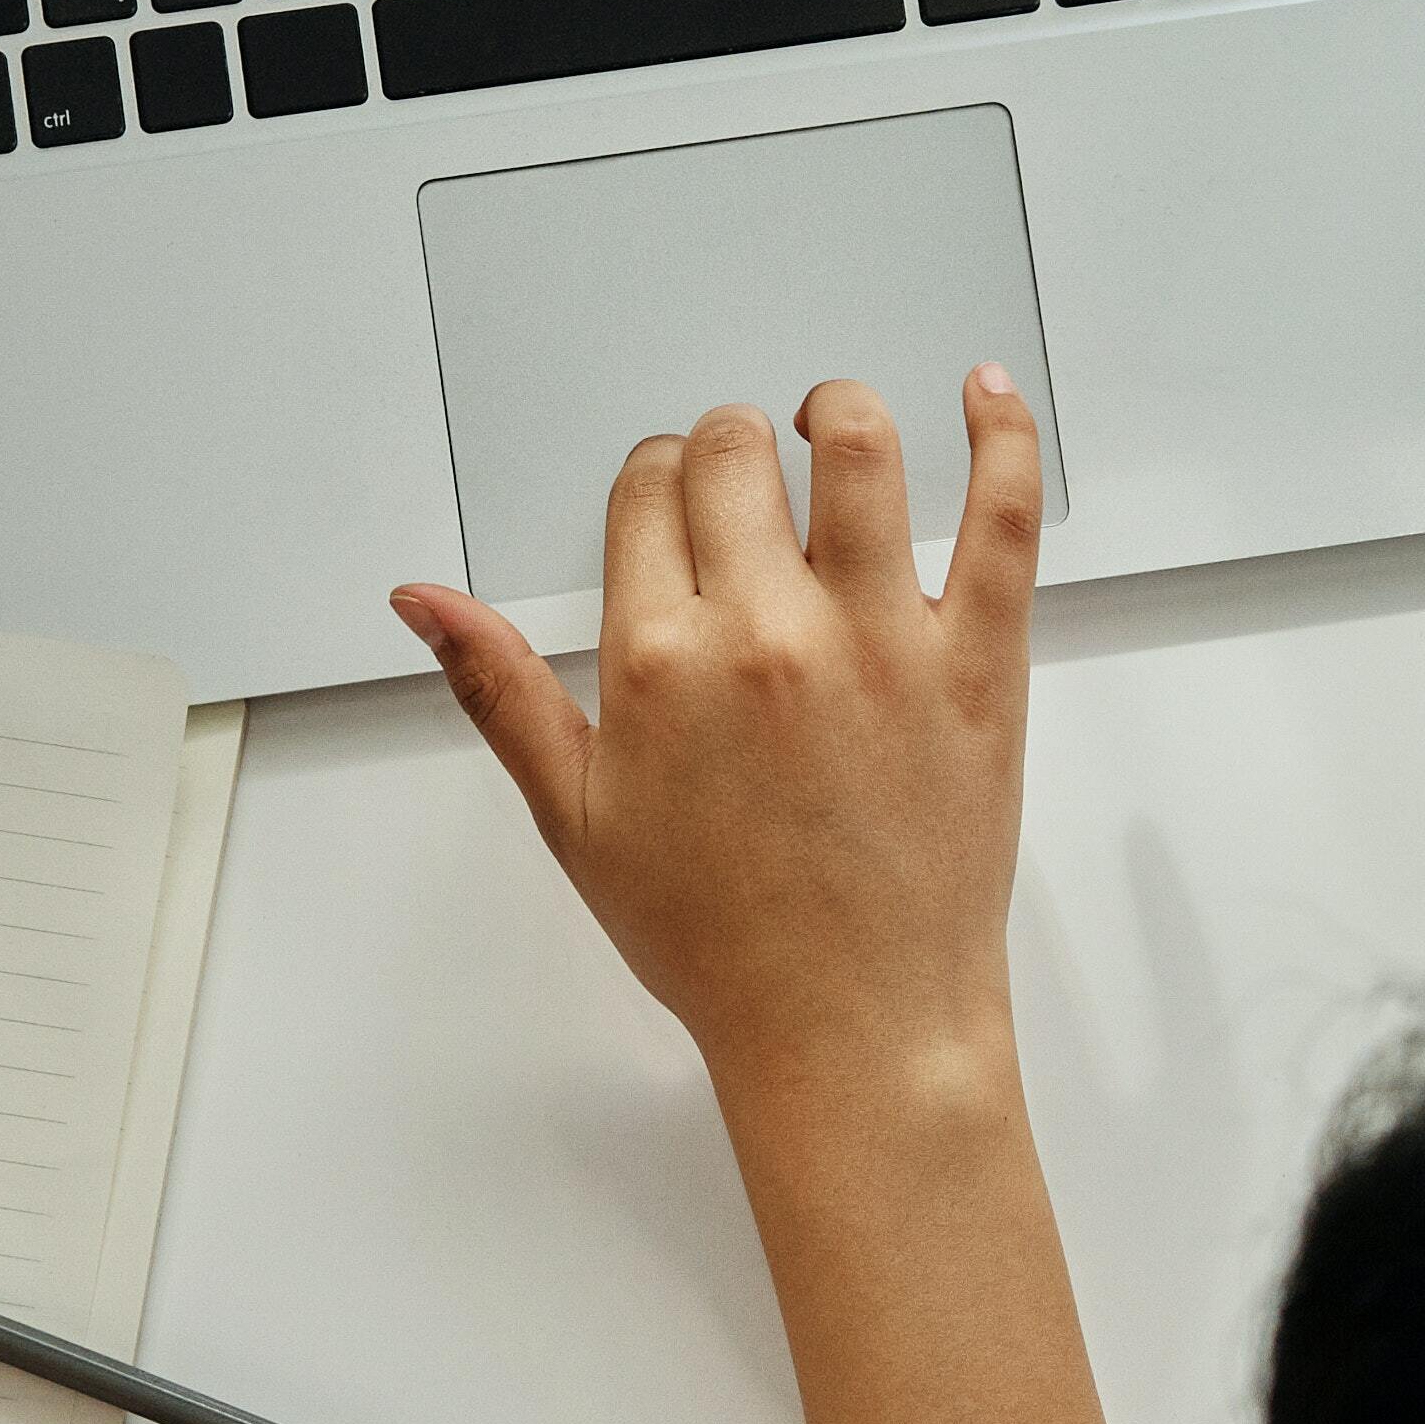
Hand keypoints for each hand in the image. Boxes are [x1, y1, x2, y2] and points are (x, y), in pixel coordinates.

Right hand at [395, 370, 1041, 1114]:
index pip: (647, 490)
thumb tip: (421, 598)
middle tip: (746, 483)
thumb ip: (498, 688)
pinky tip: (985, 394)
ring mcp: (881, 641)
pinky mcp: (980, 664)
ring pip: (860, 452)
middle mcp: (765, 631)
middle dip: (731, 447)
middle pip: (737, 454)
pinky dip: (1001, 437)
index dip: (655, 477)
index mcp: (658, 662)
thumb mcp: (575, 818)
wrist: (854, 1029)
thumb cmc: (719, 941)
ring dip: (839, 414)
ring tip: (834, 428)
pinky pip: (1003, 519)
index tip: (671, 500)